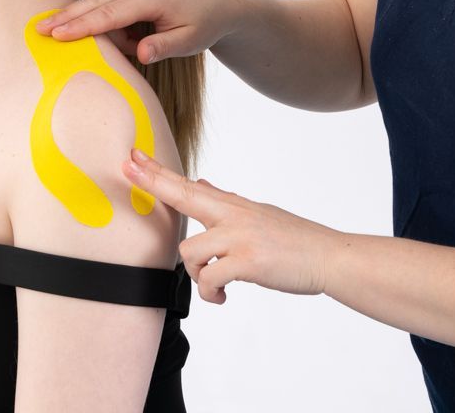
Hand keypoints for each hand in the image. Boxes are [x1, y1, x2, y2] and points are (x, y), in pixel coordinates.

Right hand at [33, 0, 239, 64]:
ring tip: (133, 43)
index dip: (81, 26)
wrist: (216, 1)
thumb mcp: (190, 41)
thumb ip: (164, 47)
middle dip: (65, 17)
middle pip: (93, 3)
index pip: (108, 14)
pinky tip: (134, 36)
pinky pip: (108, 7)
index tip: (56, 34)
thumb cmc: (203, 24)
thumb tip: (141, 54)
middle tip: (36, 30)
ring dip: (103, 31)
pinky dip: (111, 26)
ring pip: (99, 6)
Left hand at [122, 148, 343, 303]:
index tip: (133, 158)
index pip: (189, 186)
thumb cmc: (294, 240)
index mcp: (235, 206)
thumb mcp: (258, 213)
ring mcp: (240, 237)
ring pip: (190, 252)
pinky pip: (209, 279)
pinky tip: (222, 296)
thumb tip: (201, 183)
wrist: (328, 257)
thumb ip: (226, 201)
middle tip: (126, 166)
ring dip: (196, 275)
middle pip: (184, 195)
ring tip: (214, 285)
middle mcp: (234, 215)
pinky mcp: (247, 262)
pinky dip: (211, 292)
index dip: (158, 173)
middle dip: (152, 181)